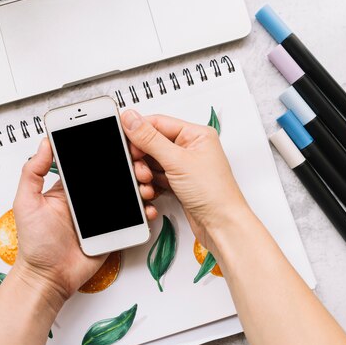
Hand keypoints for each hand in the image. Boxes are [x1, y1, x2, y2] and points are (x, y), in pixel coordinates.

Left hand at [11, 138, 155, 309]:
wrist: (48, 277)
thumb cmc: (35, 244)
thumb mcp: (26, 202)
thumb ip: (32, 172)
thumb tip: (43, 143)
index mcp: (69, 187)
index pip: (89, 160)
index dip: (105, 148)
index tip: (119, 139)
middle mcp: (87, 197)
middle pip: (115, 174)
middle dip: (130, 166)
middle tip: (138, 164)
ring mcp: (103, 213)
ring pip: (128, 193)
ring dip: (140, 185)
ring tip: (144, 184)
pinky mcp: (114, 230)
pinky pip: (133, 217)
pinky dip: (144, 211)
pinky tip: (147, 207)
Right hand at [120, 110, 249, 254]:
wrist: (221, 225)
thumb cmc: (214, 193)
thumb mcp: (177, 161)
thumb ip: (150, 139)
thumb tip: (131, 119)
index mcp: (196, 135)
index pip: (158, 123)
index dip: (139, 131)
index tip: (124, 139)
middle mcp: (190, 149)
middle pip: (152, 144)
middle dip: (142, 158)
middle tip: (140, 168)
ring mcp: (184, 167)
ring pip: (152, 163)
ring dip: (145, 174)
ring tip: (148, 182)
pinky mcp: (179, 184)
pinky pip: (156, 178)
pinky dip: (151, 185)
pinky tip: (152, 192)